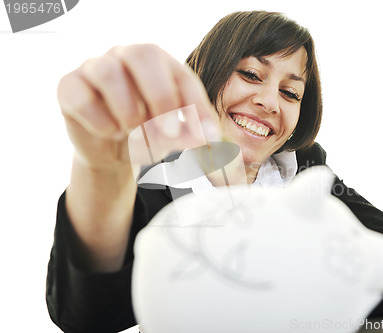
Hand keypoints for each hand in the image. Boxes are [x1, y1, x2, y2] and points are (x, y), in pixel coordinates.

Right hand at [58, 44, 220, 170]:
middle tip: (168, 130)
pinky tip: (111, 133)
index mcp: (159, 64)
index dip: (196, 105)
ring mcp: (95, 67)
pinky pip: (81, 97)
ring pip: (107, 72)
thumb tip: (209, 137)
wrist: (110, 151)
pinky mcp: (69, 86)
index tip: (205, 135)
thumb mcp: (171, 136)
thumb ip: (188, 134)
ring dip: (127, 110)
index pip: (182, 76)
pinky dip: (100, 121)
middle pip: (142, 54)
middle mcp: (126, 57)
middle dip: (160, 96)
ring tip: (133, 131)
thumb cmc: (146, 134)